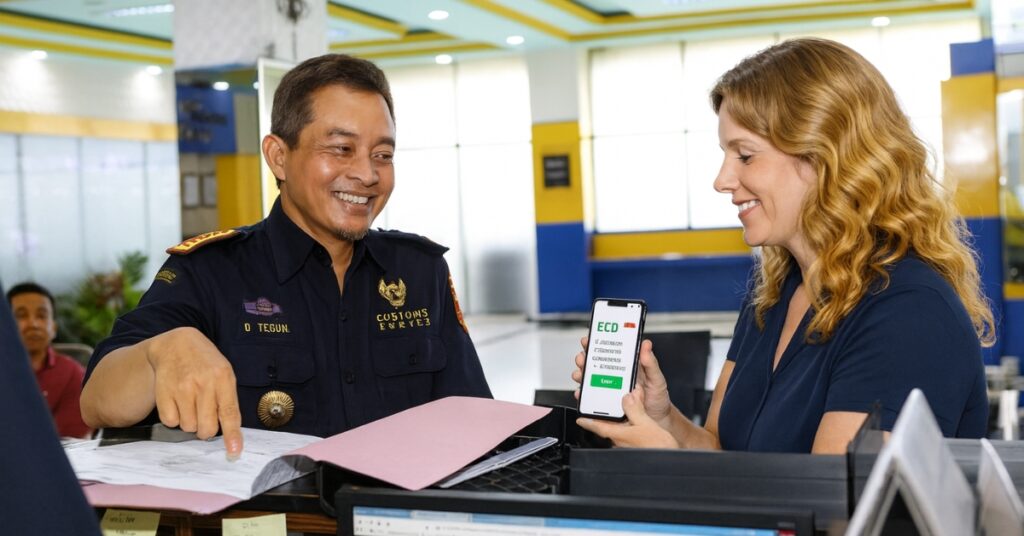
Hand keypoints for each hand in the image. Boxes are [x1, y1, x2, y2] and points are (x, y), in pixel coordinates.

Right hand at [148, 327, 243, 458]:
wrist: (176, 344)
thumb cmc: (205, 363)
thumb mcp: (224, 373)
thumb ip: (228, 400)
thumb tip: (231, 432)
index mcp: (223, 377)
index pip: (229, 413)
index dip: (232, 435)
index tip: (234, 451)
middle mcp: (202, 383)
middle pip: (207, 428)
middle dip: (207, 429)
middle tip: (205, 415)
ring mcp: (181, 388)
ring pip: (188, 427)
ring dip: (190, 421)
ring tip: (190, 402)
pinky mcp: (163, 393)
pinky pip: (170, 421)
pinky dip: (174, 417)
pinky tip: (177, 401)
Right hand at [572, 338, 673, 429]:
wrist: (657, 420)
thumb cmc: (657, 398)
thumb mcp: (657, 379)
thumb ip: (651, 363)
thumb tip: (646, 345)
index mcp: (626, 366)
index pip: (609, 350)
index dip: (597, 342)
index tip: (590, 339)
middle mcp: (615, 376)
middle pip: (594, 363)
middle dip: (584, 358)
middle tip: (583, 358)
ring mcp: (609, 389)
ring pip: (589, 379)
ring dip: (581, 374)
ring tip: (580, 375)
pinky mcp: (605, 403)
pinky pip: (590, 397)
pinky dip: (583, 395)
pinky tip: (582, 393)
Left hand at [576, 385, 677, 447]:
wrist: (671, 463)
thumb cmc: (658, 449)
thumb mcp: (646, 424)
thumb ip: (635, 409)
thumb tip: (626, 397)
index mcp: (619, 435)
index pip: (598, 427)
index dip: (587, 421)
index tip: (579, 418)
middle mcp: (621, 441)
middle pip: (608, 426)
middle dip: (606, 415)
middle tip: (603, 405)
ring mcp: (628, 445)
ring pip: (619, 429)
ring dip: (619, 419)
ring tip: (622, 407)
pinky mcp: (637, 446)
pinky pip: (628, 432)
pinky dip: (629, 423)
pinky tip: (635, 418)